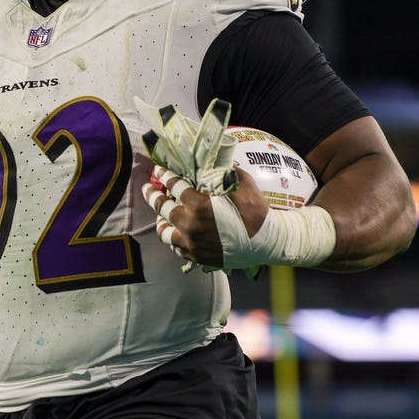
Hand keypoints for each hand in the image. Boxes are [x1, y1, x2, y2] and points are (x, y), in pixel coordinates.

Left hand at [143, 165, 269, 268]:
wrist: (270, 243)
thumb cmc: (257, 212)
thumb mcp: (243, 183)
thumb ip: (223, 171)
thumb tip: (210, 161)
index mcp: (199, 206)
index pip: (174, 186)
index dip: (165, 175)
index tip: (159, 170)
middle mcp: (190, 226)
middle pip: (162, 207)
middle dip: (153, 195)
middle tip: (148, 188)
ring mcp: (192, 244)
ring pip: (164, 231)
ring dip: (161, 220)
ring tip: (160, 214)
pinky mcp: (198, 257)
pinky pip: (177, 248)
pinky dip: (173, 238)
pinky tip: (175, 232)